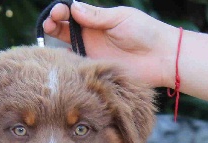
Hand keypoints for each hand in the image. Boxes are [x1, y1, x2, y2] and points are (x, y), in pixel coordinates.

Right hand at [43, 2, 177, 87]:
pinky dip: (65, 63)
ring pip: (66, 47)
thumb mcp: (120, 18)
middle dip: (53, 24)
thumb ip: (96, 16)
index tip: (57, 11)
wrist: (160, 58)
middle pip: (64, 29)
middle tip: (48, 24)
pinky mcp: (94, 70)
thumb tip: (73, 6)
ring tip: (47, 38)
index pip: (72, 13)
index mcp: (97, 20)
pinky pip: (75, 67)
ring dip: (55, 43)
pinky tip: (59, 59)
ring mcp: (91, 54)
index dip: (62, 11)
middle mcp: (91, 36)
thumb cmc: (144, 33)